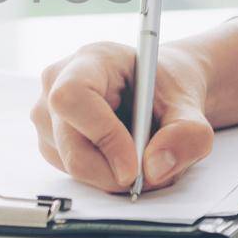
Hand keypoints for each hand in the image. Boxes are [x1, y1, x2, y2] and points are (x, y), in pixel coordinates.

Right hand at [30, 41, 214, 192]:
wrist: (158, 93)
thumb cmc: (166, 88)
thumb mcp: (189, 105)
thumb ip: (185, 134)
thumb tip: (154, 167)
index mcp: (91, 60)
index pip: (73, 97)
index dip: (102, 135)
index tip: (134, 166)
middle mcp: (57, 84)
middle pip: (70, 143)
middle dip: (113, 171)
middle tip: (149, 176)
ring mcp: (47, 116)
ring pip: (71, 164)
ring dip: (113, 176)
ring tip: (143, 157)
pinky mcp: (51, 143)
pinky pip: (73, 174)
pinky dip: (105, 177)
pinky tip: (123, 158)